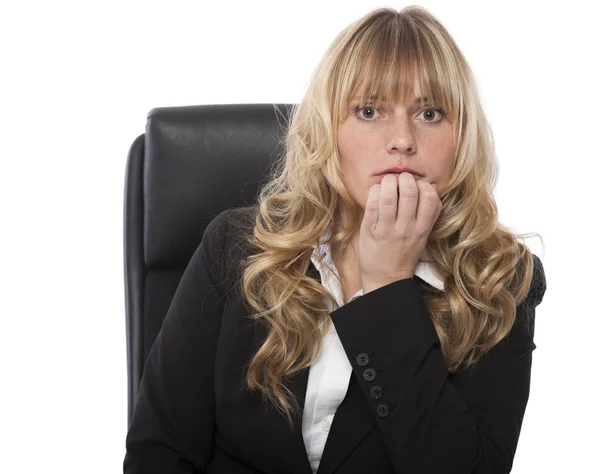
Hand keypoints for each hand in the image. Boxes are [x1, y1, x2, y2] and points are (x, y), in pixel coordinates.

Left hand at [359, 172, 441, 292]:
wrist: (386, 278)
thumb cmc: (404, 253)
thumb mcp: (423, 235)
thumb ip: (428, 213)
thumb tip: (432, 186)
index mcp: (423, 229)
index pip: (430, 197)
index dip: (424, 184)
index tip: (417, 185)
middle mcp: (406, 229)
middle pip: (409, 192)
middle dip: (405, 178)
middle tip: (400, 180)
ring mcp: (387, 229)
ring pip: (389, 195)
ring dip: (388, 182)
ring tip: (387, 183)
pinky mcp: (369, 230)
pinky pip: (372, 204)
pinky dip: (374, 192)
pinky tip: (376, 192)